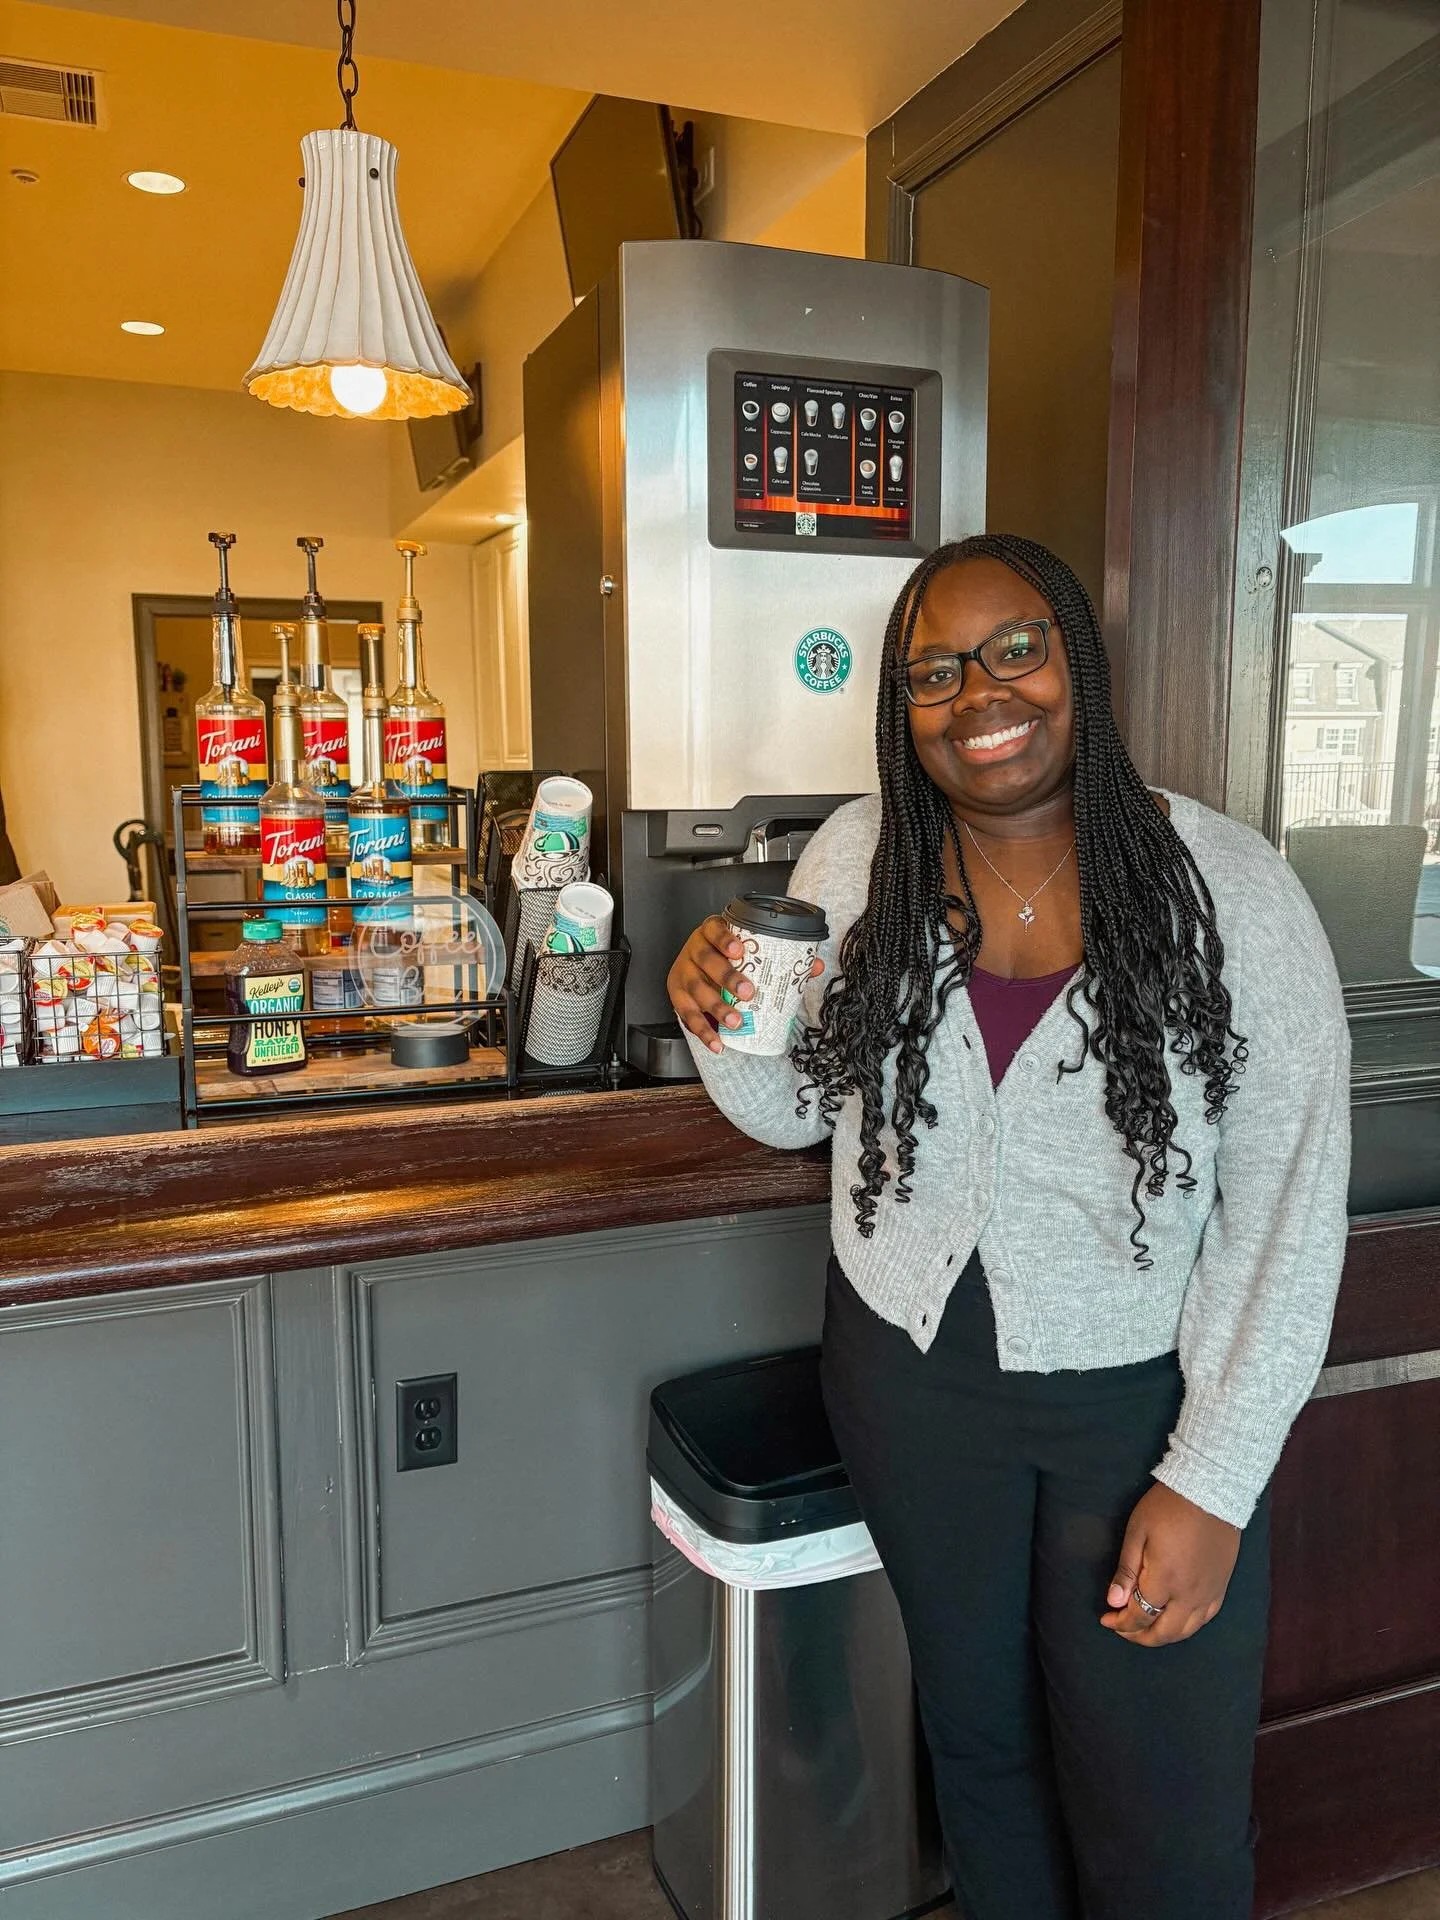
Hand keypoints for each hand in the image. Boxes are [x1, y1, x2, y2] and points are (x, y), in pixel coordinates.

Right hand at [667, 916, 822, 1055]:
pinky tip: (717, 1043)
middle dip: (726, 976)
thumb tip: (814, 966)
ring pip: (696, 989)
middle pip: (705, 959)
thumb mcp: (747, 952)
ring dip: (716, 1007)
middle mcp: (693, 950)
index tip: (738, 950)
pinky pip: (687, 1016)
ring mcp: (683, 973)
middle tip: (748, 991)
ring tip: (735, 1020)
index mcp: (710, 933)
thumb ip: (779, 958)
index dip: (723, 939)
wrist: (696, 968)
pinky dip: (703, 1032)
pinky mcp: (677, 997)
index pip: (713, 929)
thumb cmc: (726, 958)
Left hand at [1100, 1481, 1240, 1647]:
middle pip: (1163, 1632)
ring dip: (1163, 1635)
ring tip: (1145, 1628)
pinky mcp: (1221, 1588)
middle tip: (1123, 1629)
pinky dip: (1187, 1626)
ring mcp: (1208, 1594)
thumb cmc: (1167, 1507)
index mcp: (1164, 1581)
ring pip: (1186, 1631)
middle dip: (1139, 1636)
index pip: (1139, 1616)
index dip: (1120, 1622)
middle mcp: (1189, 1595)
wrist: (1211, 1491)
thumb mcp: (1137, 1532)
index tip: (1106, 1618)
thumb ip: (1126, 1570)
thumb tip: (1114, 1602)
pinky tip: (1175, 1620)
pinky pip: (1205, 1619)